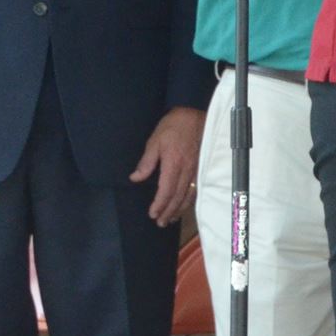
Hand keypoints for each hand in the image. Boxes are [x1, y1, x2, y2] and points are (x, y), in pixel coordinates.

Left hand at [128, 107, 206, 227]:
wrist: (193, 113)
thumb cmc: (172, 126)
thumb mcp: (155, 141)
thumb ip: (146, 162)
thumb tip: (135, 178)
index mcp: (174, 164)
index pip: (166, 190)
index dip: (159, 204)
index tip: (152, 214)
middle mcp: (186, 170)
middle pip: (178, 196)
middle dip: (168, 211)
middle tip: (160, 222)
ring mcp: (195, 169)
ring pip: (188, 195)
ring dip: (179, 209)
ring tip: (171, 218)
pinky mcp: (200, 166)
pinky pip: (195, 188)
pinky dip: (189, 200)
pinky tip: (184, 204)